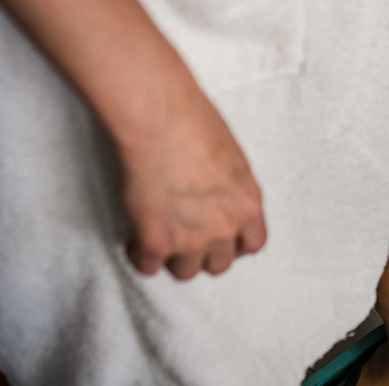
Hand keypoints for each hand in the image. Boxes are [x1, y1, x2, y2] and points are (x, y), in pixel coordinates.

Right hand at [113, 71, 266, 279]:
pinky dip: (139, 254)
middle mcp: (225, 227)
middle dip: (203, 252)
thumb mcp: (233, 158)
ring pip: (185, 272)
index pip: (253, 245)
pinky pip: (147, 267)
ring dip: (172, 258)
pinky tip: (135, 236)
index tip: (219, 237)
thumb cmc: (194, 122)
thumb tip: (221, 200)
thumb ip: (232, 189)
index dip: (234, 243)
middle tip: (184, 235)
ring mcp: (191, 239)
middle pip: (219, 264)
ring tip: (159, 236)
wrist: (159, 116)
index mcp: (249, 203)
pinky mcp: (155, 242)